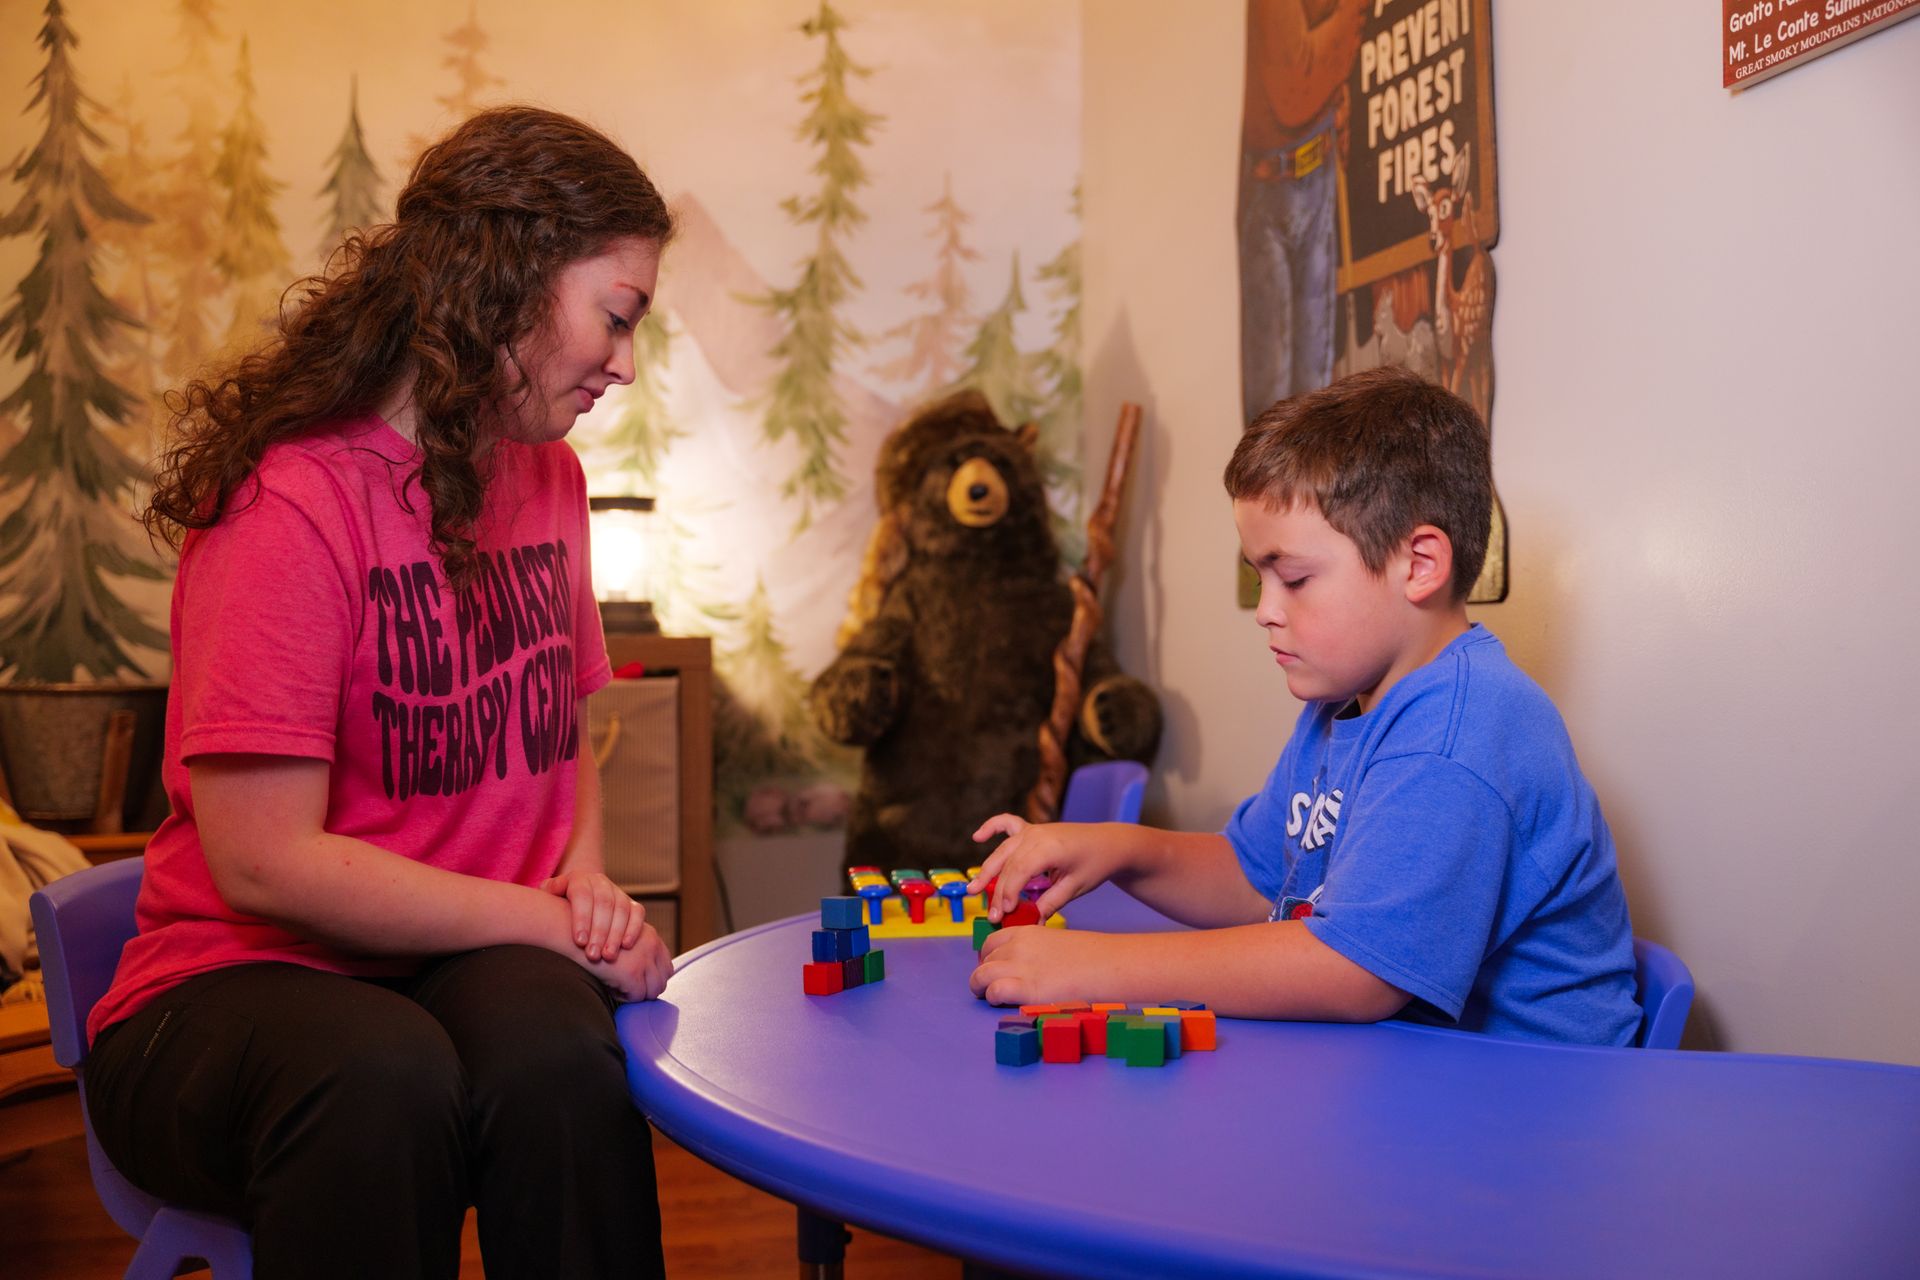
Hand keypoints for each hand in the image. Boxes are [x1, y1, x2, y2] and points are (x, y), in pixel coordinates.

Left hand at [541, 871, 644, 961]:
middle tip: (592, 955)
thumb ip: (547, 896)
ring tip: (607, 956)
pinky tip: (625, 946)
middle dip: (599, 931)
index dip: (582, 918)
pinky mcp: (631, 904)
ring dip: (616, 934)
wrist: (576, 900)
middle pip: (603, 903)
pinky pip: (637, 913)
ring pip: (621, 909)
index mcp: (578, 879)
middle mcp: (599, 882)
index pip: (582, 895)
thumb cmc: (557, 907)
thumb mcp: (547, 899)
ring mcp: (617, 892)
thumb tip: (546, 892)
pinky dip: (634, 929)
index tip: (579, 942)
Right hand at [581, 922, 674, 1003]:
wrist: (574, 938)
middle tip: (626, 990)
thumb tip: (649, 979)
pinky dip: (623, 997)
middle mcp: (653, 945)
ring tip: (616, 986)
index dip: (653, 980)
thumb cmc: (594, 941)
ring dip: (635, 994)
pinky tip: (609, 986)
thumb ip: (638, 953)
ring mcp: (644, 959)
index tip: (636, 984)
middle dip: (647, 990)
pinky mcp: (632, 973)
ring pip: (652, 991)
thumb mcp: (621, 940)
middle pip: (662, 981)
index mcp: (652, 937)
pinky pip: (636, 997)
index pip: (666, 967)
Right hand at [966, 814, 1128, 922]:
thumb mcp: (1074, 888)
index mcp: (1049, 848)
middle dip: (997, 891)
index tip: (1004, 914)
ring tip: (973, 889)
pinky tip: (977, 837)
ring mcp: (1033, 830)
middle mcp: (1037, 835)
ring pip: (1003, 851)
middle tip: (991, 915)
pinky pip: (1007, 824)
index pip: (1019, 872)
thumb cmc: (1095, 864)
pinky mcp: (1032, 829)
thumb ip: (1050, 904)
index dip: (1008, 893)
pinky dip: (992, 827)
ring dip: (988, 869)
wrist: (1109, 843)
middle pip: (1008, 865)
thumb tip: (1031, 923)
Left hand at [969, 925, 1131, 1006]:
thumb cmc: (1089, 957)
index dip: (989, 959)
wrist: (1107, 964)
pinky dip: (993, 997)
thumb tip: (1024, 967)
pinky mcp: (1026, 987)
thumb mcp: (1055, 942)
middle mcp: (1017, 945)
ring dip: (981, 987)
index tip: (993, 970)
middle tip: (991, 987)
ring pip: (981, 975)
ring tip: (990, 997)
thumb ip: (1034, 951)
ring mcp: (1019, 965)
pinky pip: (993, 991)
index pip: (991, 943)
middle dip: (985, 974)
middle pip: (985, 960)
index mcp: (1025, 932)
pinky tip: (1003, 1001)